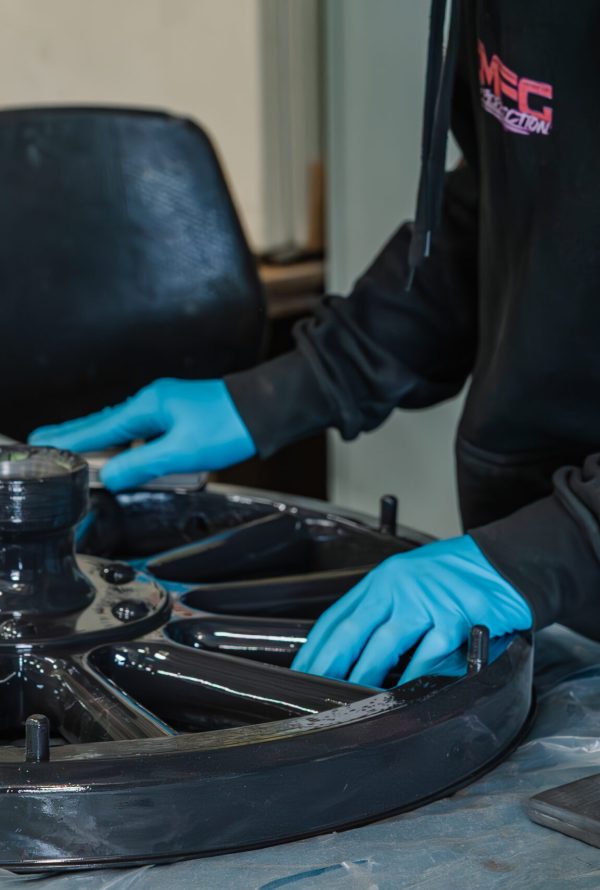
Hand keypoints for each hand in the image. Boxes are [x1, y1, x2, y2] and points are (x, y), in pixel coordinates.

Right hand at [29, 378, 255, 491]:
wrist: (266, 411)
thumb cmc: (229, 426)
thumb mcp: (181, 453)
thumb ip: (142, 466)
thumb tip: (112, 476)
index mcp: (148, 407)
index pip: (98, 427)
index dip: (70, 438)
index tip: (43, 440)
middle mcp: (154, 403)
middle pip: (107, 425)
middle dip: (80, 437)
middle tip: (51, 442)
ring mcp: (168, 409)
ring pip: (129, 432)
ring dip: (110, 446)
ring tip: (88, 458)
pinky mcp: (182, 418)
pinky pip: (149, 435)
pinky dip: (135, 448)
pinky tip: (135, 460)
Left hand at [292, 535, 531, 686]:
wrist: (504, 563)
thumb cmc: (456, 575)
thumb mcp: (410, 580)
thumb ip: (383, 608)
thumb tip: (352, 650)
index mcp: (382, 580)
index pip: (338, 617)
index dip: (316, 648)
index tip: (302, 672)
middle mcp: (398, 587)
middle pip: (351, 634)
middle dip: (328, 668)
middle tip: (313, 695)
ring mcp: (425, 603)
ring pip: (382, 649)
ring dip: (363, 680)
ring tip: (348, 704)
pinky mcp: (453, 620)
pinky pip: (425, 659)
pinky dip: (411, 681)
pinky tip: (400, 698)